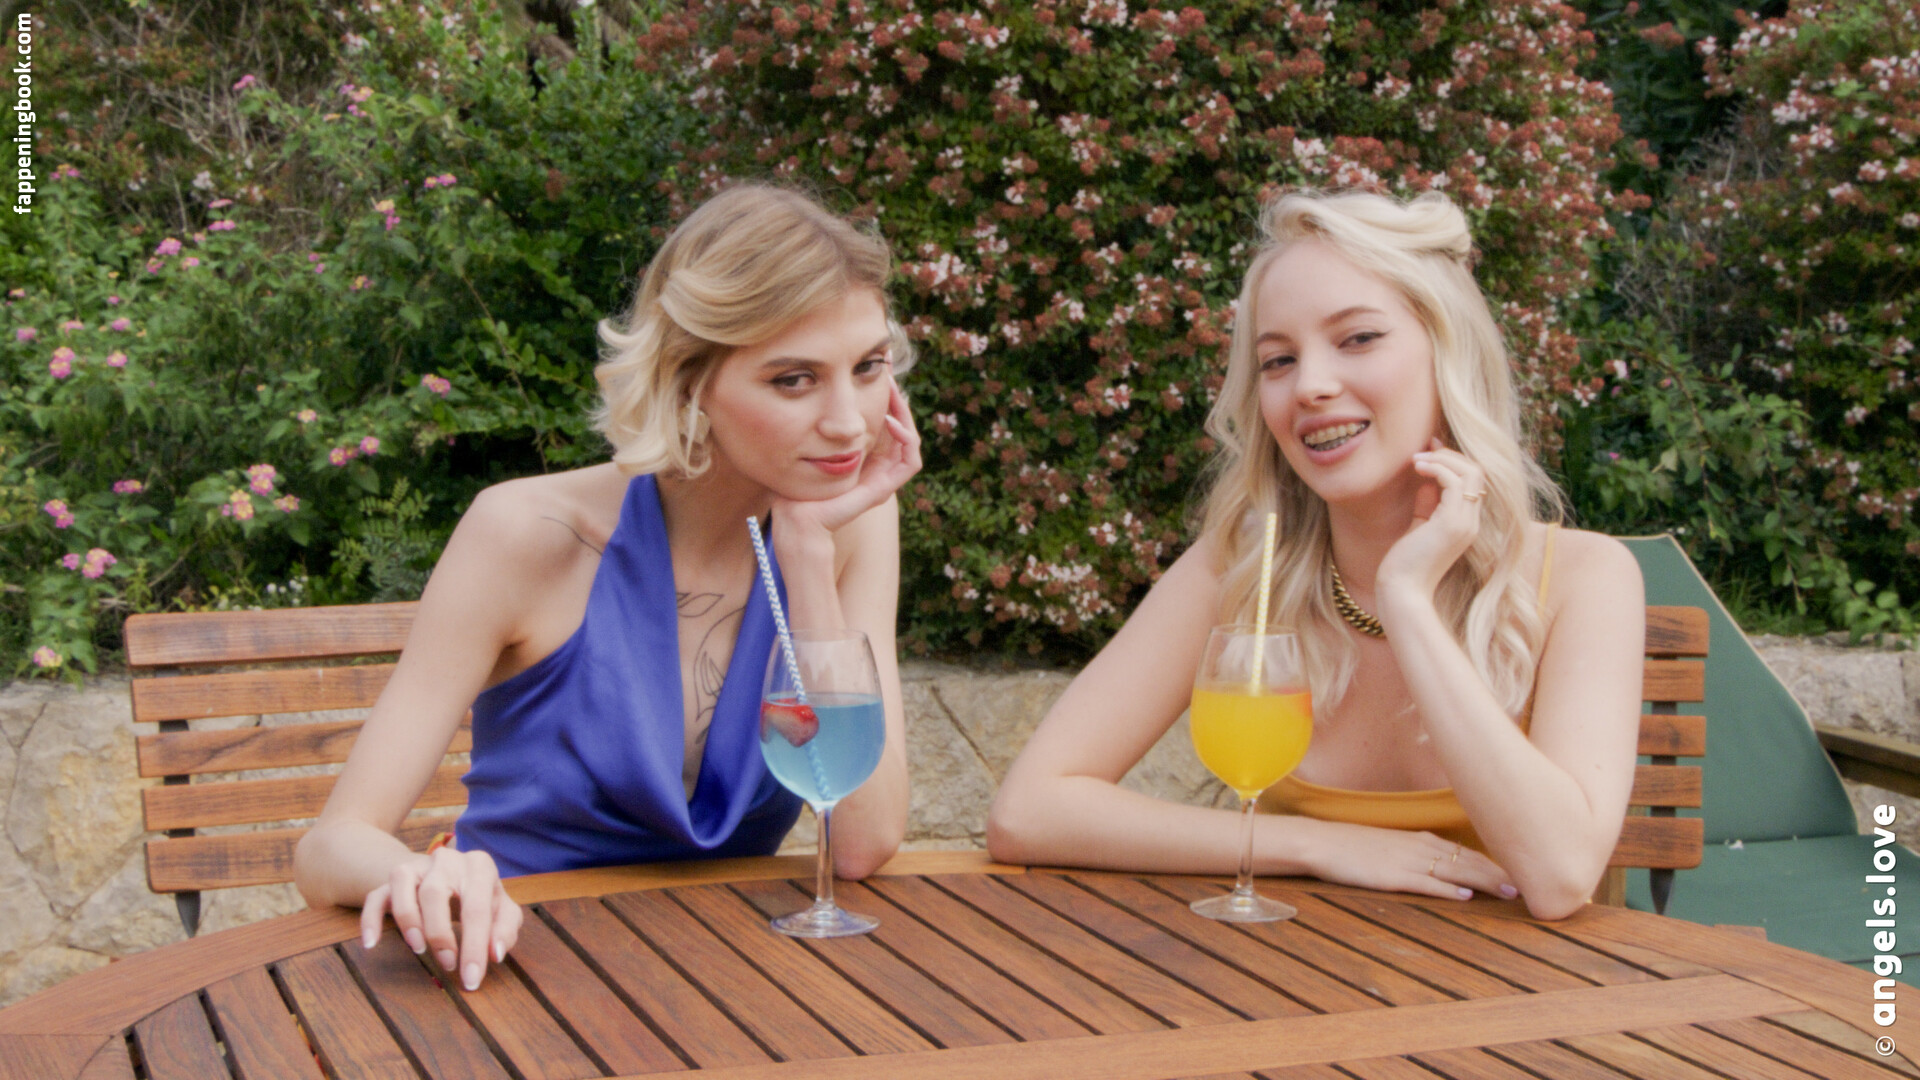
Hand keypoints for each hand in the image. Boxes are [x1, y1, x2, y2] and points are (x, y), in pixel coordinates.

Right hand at [360, 846, 522, 991]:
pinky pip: (376, 895)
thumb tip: (495, 953)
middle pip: (434, 893)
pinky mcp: (393, 879)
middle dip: (439, 933)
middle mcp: (446, 859)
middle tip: (447, 965)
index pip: (477, 907)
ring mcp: (417, 866)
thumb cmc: (480, 897)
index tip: (471, 979)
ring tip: (419, 949)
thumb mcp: (502, 910)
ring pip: (402, 886)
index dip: (475, 946)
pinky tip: (371, 943)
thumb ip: (506, 929)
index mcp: (479, 866)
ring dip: (408, 921)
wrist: (451, 873)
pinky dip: (371, 918)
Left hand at [774, 377, 922, 538]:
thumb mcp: (814, 445)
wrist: (799, 515)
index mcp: (866, 457)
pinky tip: (891, 421)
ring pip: (911, 442)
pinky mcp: (885, 488)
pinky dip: (906, 440)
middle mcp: (878, 466)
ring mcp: (884, 478)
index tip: (880, 372)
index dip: (888, 399)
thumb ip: (825, 428)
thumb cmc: (800, 483)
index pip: (887, 423)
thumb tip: (824, 397)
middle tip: (889, 374)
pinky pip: (911, 462)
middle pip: (902, 428)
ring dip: (906, 416)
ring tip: (894, 393)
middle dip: (898, 400)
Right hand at [1304, 821, 1516, 901]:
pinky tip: (1464, 898)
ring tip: (1510, 892)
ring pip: (1455, 871)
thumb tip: (1445, 873)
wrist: (1321, 842)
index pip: (1469, 852)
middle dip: (1500, 872)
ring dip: (1484, 881)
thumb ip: (1419, 856)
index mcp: (1423, 840)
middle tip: (1530, 884)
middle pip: (1469, 860)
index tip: (1520, 874)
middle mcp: (1421, 848)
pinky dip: (1446, 891)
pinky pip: (1424, 884)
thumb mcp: (1391, 847)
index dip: (1496, 864)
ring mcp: (1407, 861)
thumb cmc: (1354, 847)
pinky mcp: (1391, 876)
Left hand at [1376, 438, 1487, 606]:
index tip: (1429, 451)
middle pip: (1477, 472)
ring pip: (1470, 472)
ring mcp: (1465, 523)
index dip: (1454, 461)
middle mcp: (1472, 522)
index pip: (1474, 482)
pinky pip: (1454, 482)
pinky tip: (1417, 468)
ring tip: (1416, 459)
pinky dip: (1437, 468)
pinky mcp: (1452, 523)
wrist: (1403, 592)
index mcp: (1466, 524)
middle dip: (1450, 455)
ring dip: (1442, 459)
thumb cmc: (1405, 564)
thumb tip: (1428, 480)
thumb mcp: (1419, 527)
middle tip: (1423, 449)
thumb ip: (1428, 504)